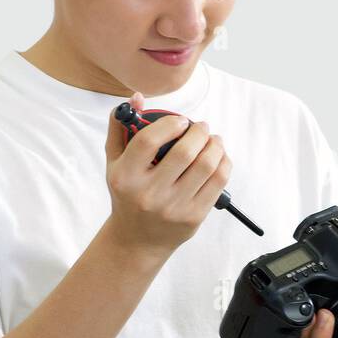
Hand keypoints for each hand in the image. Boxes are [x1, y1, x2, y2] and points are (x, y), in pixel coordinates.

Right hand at [103, 90, 232, 255]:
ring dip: (215, 144)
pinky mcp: (194, 217)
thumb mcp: (115, 163)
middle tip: (201, 126)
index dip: (170, 124)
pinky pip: (218, 182)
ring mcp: (173, 207)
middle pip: (185, 152)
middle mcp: (149, 194)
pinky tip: (218, 156)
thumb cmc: (128, 194)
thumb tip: (138, 97)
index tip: (181, 121)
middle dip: (199, 131)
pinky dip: (223, 162)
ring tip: (213, 139)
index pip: (149, 141)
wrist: (137, 240)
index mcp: (125, 177)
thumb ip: (122, 128)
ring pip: (206, 165)